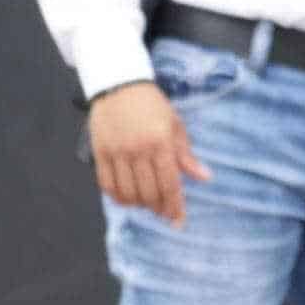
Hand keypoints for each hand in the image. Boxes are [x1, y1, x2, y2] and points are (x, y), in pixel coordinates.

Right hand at [88, 81, 207, 223]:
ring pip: (127, 192)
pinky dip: (117, 197)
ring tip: (147, 203)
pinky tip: (127, 198)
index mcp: (161, 142)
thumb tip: (204, 177)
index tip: (178, 221)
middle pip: (149, 193)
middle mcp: (138, 149)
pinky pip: (107, 184)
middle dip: (158, 208)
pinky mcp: (100, 152)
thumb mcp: (175, 126)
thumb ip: (186, 155)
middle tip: (164, 212)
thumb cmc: (152, 105)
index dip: (175, 206)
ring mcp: (117, 152)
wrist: (119, 84)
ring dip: (139, 205)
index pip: (170, 184)